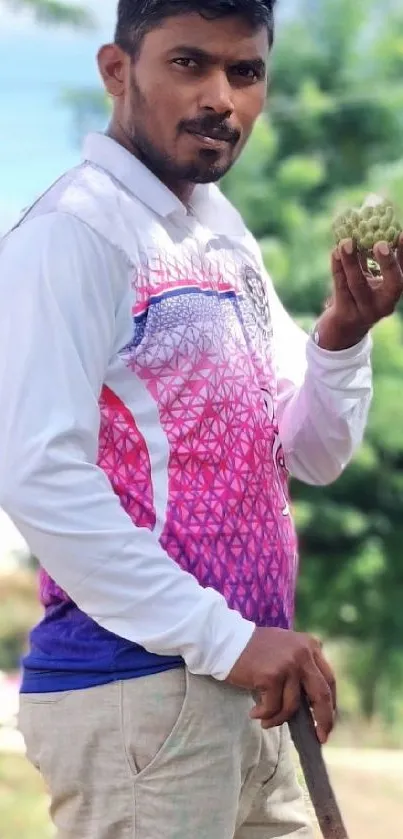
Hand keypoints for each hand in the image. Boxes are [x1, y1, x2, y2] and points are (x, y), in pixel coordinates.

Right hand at [225, 626, 335, 743]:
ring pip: (293, 706)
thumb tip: (315, 705)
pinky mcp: (272, 676)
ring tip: (266, 720)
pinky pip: (273, 707)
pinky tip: (254, 712)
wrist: (226, 640)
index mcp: (311, 645)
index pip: (328, 680)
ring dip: (279, 718)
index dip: (329, 705)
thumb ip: (303, 666)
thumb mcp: (287, 648)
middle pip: (322, 695)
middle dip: (323, 720)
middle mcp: (303, 653)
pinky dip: (264, 715)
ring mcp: (288, 664)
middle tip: (320, 737)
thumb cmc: (255, 649)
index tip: (326, 722)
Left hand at [315, 234, 402, 350]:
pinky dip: (337, 268)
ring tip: (346, 242)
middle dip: (387, 263)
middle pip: (392, 285)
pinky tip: (335, 252)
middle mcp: (384, 305)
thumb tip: (372, 227)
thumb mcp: (371, 280)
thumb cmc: (361, 295)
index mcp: (393, 293)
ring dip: (352, 261)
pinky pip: (340, 287)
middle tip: (380, 243)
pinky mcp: (345, 313)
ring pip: (358, 285)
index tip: (401, 234)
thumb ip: (373, 260)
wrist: (343, 328)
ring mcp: (365, 311)